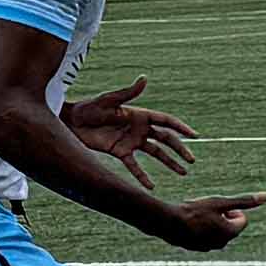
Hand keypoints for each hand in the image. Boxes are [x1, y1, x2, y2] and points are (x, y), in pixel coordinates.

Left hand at [64, 78, 200, 177]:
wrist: (70, 122)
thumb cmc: (88, 108)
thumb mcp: (109, 100)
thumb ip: (128, 93)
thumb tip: (144, 78)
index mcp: (140, 115)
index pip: (166, 122)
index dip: (181, 128)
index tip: (195, 136)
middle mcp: (139, 129)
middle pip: (165, 140)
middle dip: (180, 150)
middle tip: (192, 160)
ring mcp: (131, 142)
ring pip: (156, 154)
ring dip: (169, 163)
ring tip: (183, 173)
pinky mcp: (120, 152)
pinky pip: (134, 166)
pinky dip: (142, 176)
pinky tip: (151, 187)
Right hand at [153, 192, 265, 252]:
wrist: (166, 222)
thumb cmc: (194, 211)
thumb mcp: (220, 203)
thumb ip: (244, 201)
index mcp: (230, 233)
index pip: (242, 219)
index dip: (230, 209)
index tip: (217, 207)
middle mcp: (221, 243)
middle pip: (229, 225)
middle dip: (220, 215)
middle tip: (204, 210)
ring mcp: (207, 247)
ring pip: (215, 229)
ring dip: (208, 221)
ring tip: (194, 216)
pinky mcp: (194, 247)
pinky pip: (202, 234)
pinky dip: (198, 227)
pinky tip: (186, 222)